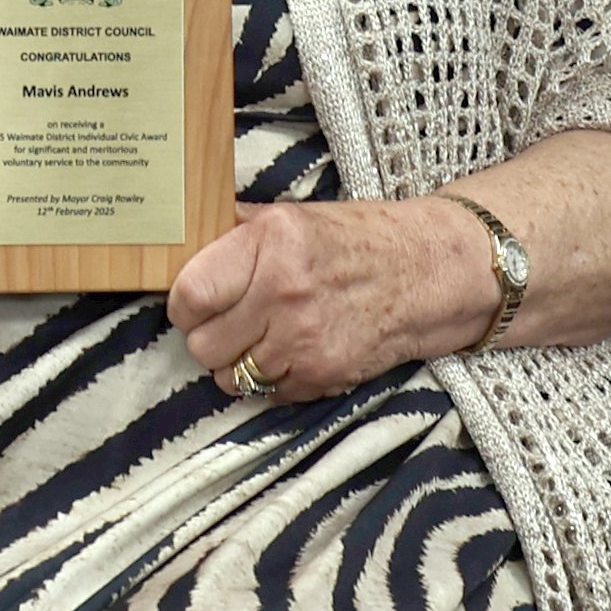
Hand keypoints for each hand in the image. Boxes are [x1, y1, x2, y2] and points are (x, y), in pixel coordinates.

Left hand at [168, 197, 497, 403]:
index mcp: (271, 243)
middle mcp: (284, 292)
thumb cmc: (357, 240)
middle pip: (203, 346)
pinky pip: (267, 393)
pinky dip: (272, 380)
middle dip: (210, 338)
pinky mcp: (323, 375)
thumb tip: (184, 241)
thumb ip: (237, 232)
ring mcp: (304, 340)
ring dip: (239, 363)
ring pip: (230, 378)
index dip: (185, 306)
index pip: (191, 295)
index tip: (195, 304)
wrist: (426, 272)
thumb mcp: (293, 217)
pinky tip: (292, 351)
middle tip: (230, 322)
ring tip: (263, 337)